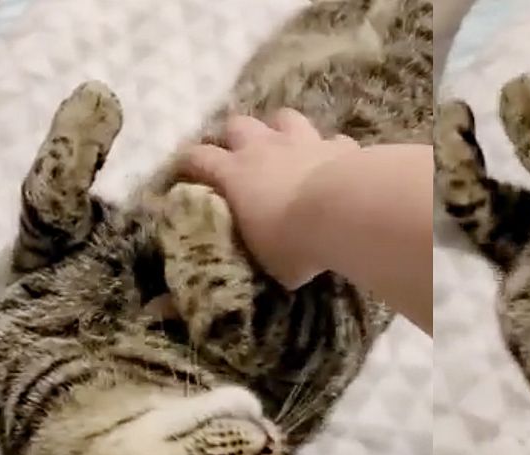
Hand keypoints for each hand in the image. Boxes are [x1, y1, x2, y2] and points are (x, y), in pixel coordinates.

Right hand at [178, 109, 358, 287]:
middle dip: (235, 137)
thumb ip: (262, 251)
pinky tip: (334, 162)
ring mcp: (303, 141)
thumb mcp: (269, 261)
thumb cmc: (295, 243)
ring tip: (286, 147)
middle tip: (240, 156)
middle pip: (237, 125)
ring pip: (284, 118)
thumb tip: (267, 259)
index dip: (188, 162)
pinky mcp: (338, 146)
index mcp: (235, 175)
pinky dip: (330, 150)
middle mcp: (264, 148)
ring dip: (281, 130)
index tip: (185, 171)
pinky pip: (332, 140)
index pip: (198, 158)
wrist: (344, 214)